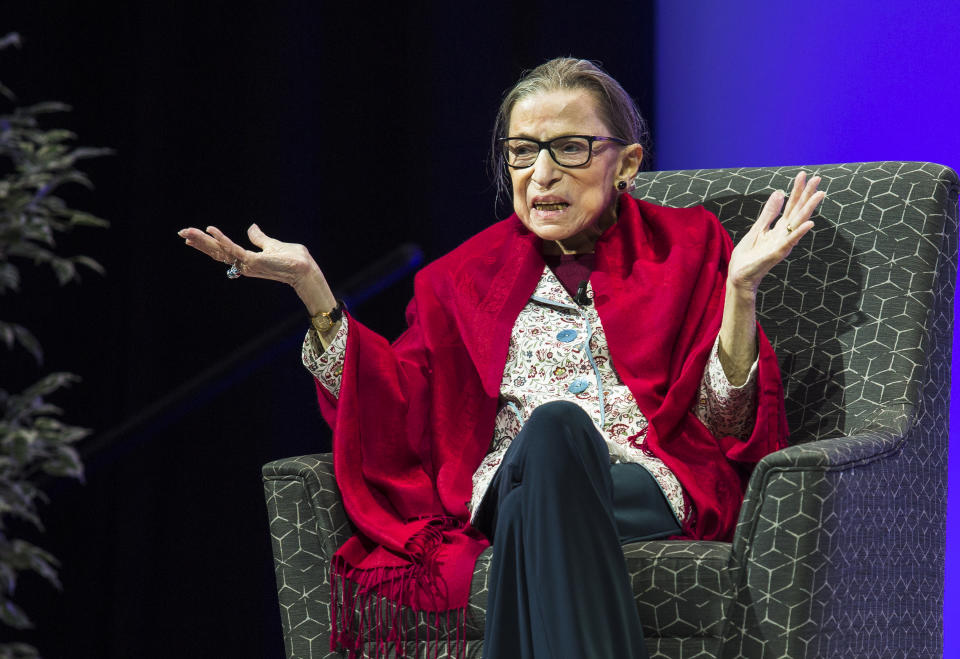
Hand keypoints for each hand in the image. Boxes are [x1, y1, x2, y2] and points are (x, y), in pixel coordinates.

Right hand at [178, 223, 335, 314]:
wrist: (305, 269)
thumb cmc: (292, 259)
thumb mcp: (273, 244)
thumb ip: (260, 238)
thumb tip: (251, 228)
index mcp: (246, 260)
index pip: (222, 251)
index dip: (207, 243)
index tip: (191, 237)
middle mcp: (244, 264)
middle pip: (217, 252)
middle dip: (200, 242)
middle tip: (182, 233)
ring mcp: (248, 264)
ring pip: (221, 251)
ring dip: (204, 241)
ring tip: (188, 232)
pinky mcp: (254, 262)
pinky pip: (234, 250)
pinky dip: (222, 240)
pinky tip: (211, 231)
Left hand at [727, 171, 824, 294]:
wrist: (740, 275)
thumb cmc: (749, 255)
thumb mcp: (758, 228)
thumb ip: (769, 213)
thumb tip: (780, 192)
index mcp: (779, 228)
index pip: (791, 206)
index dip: (797, 190)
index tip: (803, 175)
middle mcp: (784, 234)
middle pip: (798, 210)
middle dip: (807, 194)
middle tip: (818, 178)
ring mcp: (783, 243)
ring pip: (798, 222)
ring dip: (809, 208)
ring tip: (820, 194)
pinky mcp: (778, 253)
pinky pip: (790, 241)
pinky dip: (800, 232)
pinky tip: (810, 223)